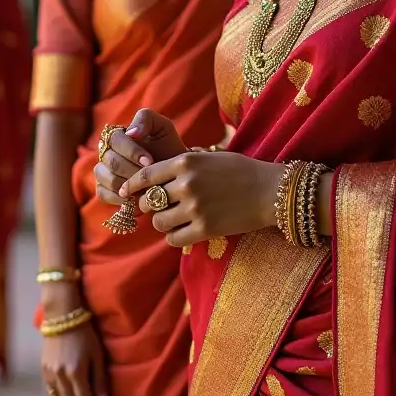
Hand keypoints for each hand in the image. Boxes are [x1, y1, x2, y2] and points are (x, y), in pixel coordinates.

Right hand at [41, 321, 109, 395]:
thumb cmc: (85, 334)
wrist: (62, 316)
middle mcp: (60, 377)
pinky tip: (71, 389)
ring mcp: (49, 374)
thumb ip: (100, 379)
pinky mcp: (43, 369)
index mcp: (76, 373)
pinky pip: (53, 390)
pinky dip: (63, 394)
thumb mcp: (97, 354)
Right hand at [94, 109, 186, 207]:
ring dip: (128, 185)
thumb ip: (146, 119)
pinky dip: (120, 198)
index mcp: (117, 136)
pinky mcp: (103, 190)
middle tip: (151, 177)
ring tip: (147, 188)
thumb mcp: (162, 128)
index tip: (150, 161)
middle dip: (134, 171)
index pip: (114, 140)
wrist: (174, 172)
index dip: (132, 152)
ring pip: (107, 178)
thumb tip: (130, 132)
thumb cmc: (167, 148)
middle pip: (111, 162)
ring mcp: (103, 172)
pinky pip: (103, 194)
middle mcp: (106, 153)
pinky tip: (137, 198)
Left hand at [119, 151, 282, 248]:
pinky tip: (183, 232)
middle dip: (149, 206)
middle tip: (156, 209)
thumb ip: (185, 163)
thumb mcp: (211, 157)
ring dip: (162, 223)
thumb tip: (159, 171)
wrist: (270, 191)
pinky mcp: (205, 229)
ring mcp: (195, 207)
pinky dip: (174, 237)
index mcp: (185, 162)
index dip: (132, 185)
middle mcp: (186, 184)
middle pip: (149, 201)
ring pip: (159, 222)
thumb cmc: (242, 171)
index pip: (145, 175)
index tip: (125, 193)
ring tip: (173, 221)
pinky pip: (174, 238)